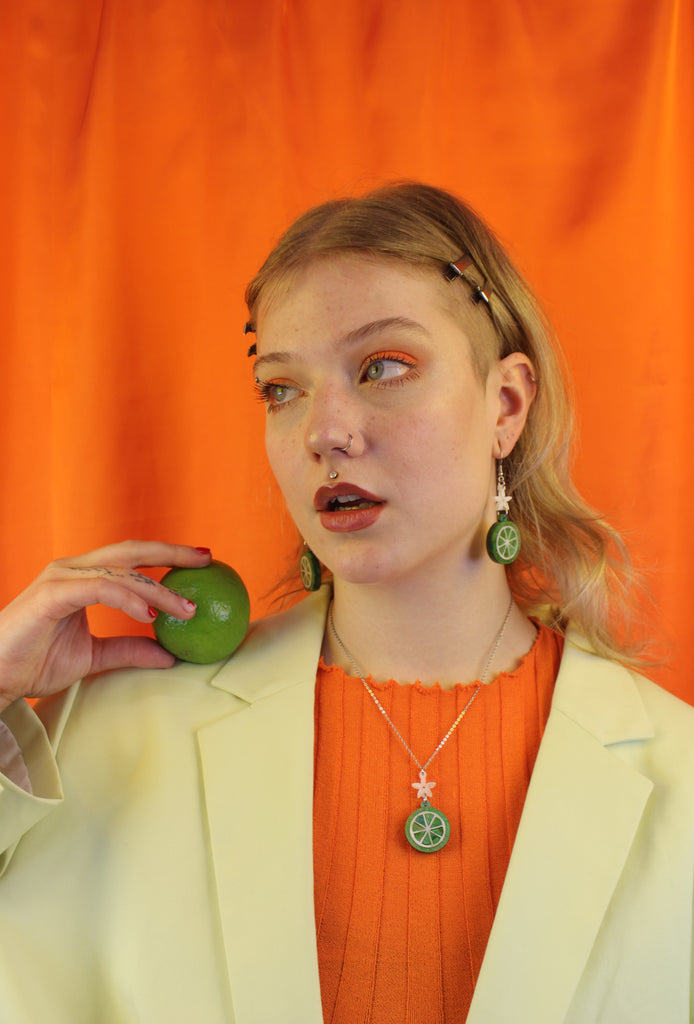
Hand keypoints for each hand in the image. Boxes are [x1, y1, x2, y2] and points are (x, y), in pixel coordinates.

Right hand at [0, 541, 212, 710]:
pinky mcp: (52, 594)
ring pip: (121, 571)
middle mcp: (72, 569)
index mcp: (82, 577)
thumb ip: (128, 650)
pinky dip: (129, 598)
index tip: (202, 561)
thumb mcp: (93, 657)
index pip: (132, 558)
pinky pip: (100, 588)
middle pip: (131, 551)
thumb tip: (170, 655)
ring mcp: (61, 578)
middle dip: (171, 552)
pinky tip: (150, 614)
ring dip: (158, 588)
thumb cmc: (34, 662)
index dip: (167, 556)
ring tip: (186, 607)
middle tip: (206, 559)